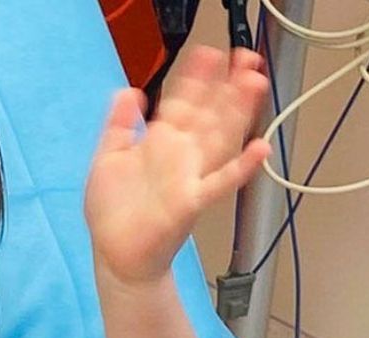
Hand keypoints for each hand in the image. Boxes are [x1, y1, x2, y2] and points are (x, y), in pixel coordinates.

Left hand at [84, 46, 271, 284]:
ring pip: (219, 138)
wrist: (116, 253)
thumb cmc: (113, 210)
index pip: (183, 103)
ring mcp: (189, 177)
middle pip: (208, 114)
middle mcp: (180, 156)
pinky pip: (220, 182)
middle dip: (225, 86)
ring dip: (238, 113)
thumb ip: (119, 125)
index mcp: (160, 143)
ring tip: (255, 84)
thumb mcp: (108, 158)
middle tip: (245, 57)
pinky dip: (240, 168)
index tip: (209, 53)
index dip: (195, 79)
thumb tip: (130, 91)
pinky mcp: (190, 202)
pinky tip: (260, 149)